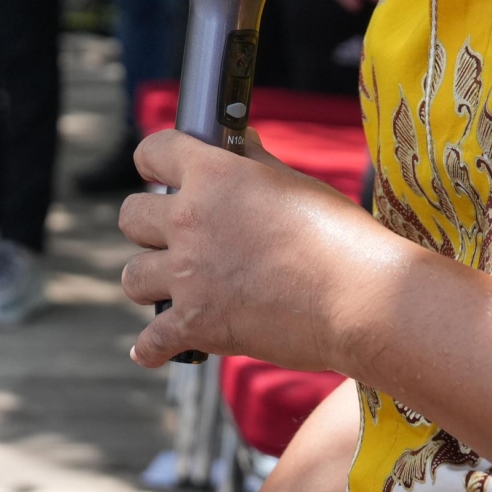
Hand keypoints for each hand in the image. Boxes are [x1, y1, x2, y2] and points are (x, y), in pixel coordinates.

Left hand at [118, 130, 395, 370]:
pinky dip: (152, 348)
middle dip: (148, 226)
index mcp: (214, 175)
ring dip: (149, 282)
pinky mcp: (196, 323)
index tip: (158, 173)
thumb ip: (256, 162)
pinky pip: (151, 340)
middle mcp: (189, 219)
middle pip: (130, 216)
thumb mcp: (295, 183)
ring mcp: (188, 274)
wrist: (361, 297)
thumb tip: (241, 142)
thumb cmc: (340, 235)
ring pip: (131, 277)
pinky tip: (152, 349)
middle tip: (173, 238)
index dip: (154, 161)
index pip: (154, 151)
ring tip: (171, 288)